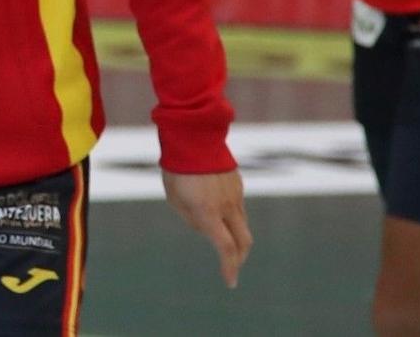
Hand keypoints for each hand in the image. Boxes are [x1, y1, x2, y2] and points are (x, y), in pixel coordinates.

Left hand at [163, 169, 252, 288]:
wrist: (194, 137)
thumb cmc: (177, 169)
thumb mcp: (175, 199)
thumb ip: (192, 219)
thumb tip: (207, 229)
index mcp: (209, 212)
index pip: (226, 248)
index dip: (229, 268)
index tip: (230, 282)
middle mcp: (227, 206)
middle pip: (244, 241)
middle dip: (240, 258)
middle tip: (232, 266)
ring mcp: (236, 194)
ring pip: (242, 224)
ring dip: (236, 237)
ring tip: (222, 240)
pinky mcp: (238, 184)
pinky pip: (238, 206)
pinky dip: (232, 217)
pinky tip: (219, 211)